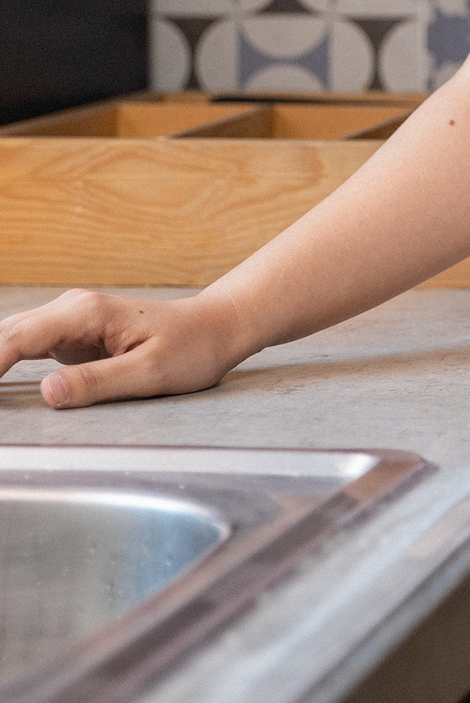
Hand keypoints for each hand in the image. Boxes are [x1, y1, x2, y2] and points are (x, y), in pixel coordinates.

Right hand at [0, 288, 248, 408]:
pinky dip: (6, 362)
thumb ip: (98, 382)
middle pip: (6, 334)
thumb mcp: (150, 372)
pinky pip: (28, 345)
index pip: (17, 339)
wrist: (215, 328)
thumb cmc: (191, 347)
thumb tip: (48, 393)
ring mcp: (71, 319)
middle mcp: (72, 309)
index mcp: (85, 314)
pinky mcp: (74, 333)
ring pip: (12, 337)